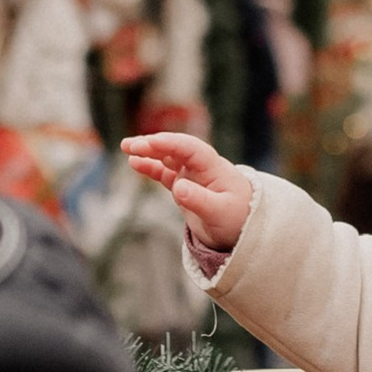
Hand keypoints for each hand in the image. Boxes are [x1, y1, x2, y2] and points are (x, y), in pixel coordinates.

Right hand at [120, 133, 257, 254]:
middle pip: (175, 148)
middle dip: (153, 144)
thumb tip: (178, 187)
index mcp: (213, 166)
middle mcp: (201, 166)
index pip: (189, 148)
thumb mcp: (220, 212)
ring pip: (167, 157)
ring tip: (127, 147)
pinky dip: (150, 167)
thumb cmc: (237, 217)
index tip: (148, 143)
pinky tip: (135, 163)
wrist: (244, 228)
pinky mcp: (184, 186)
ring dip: (148, 151)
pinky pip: (164, 173)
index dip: (168, 143)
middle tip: (131, 145)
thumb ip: (199, 200)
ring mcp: (191, 174)